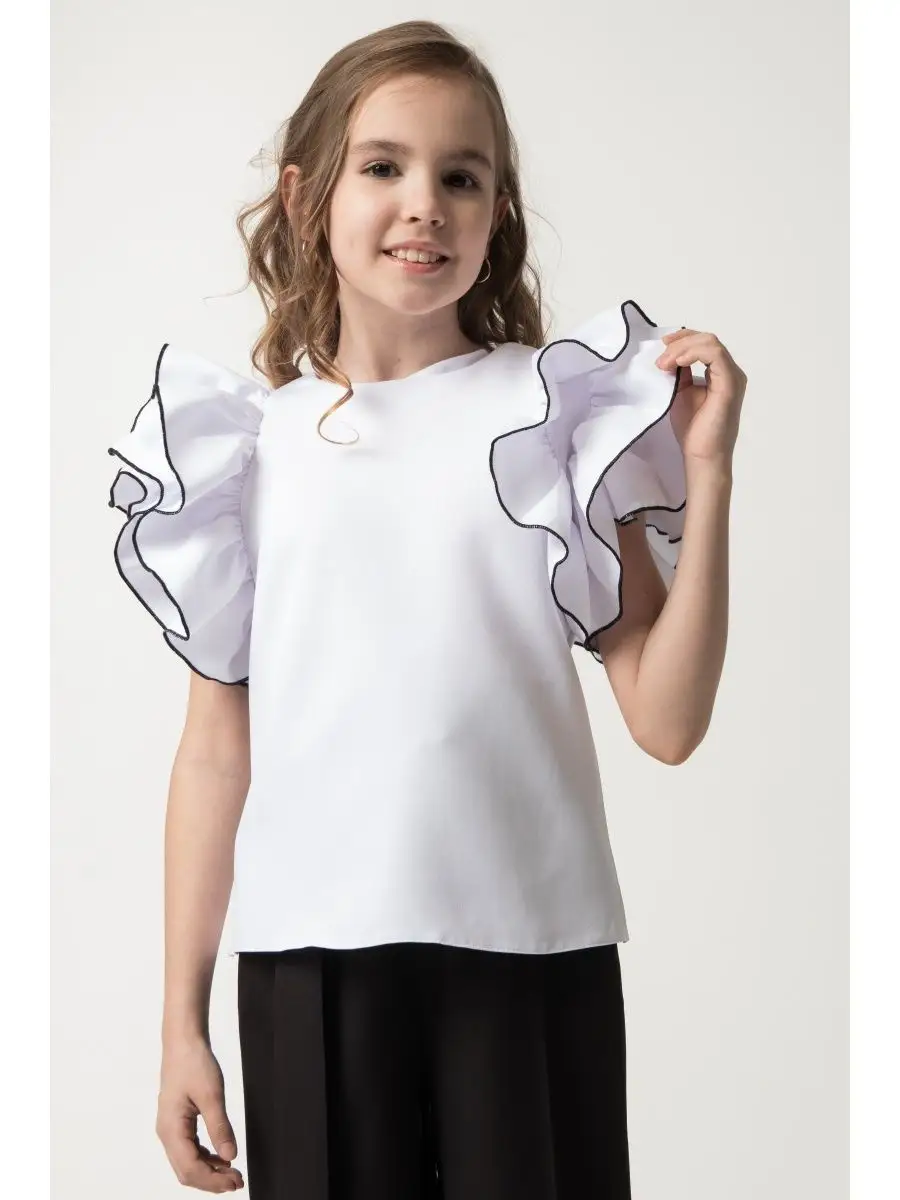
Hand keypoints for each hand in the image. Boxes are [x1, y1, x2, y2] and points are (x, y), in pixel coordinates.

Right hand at [157, 1036, 244, 1191]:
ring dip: (209, 1171)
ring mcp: (170, 1129)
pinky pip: (189, 1150)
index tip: (235, 1182)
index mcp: (171, 1129)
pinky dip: (205, 1158)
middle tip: (237, 1181)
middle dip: (211, 1181)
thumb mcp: (212, 1095)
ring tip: (232, 1173)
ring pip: (187, 1163)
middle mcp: (167, 1134)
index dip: (213, 1181)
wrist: (183, 1042)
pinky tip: (221, 1157)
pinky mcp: (177, 1123)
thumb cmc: (194, 1063)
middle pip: (186, 1171)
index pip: (190, 1168)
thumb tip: (230, 1155)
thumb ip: (221, 1127)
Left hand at [656, 328, 746, 468]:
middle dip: (679, 342)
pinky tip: (677, 363)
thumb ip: (680, 373)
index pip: (704, 343)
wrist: (701, 454)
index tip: (661, 346)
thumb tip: (669, 355)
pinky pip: (715, 355)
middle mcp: (730, 371)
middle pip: (707, 339)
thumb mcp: (681, 392)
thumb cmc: (693, 428)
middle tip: (659, 358)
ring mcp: (732, 377)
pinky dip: (694, 353)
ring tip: (664, 364)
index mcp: (720, 372)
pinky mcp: (729, 384)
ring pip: (710, 343)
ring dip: (683, 348)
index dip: (682, 339)